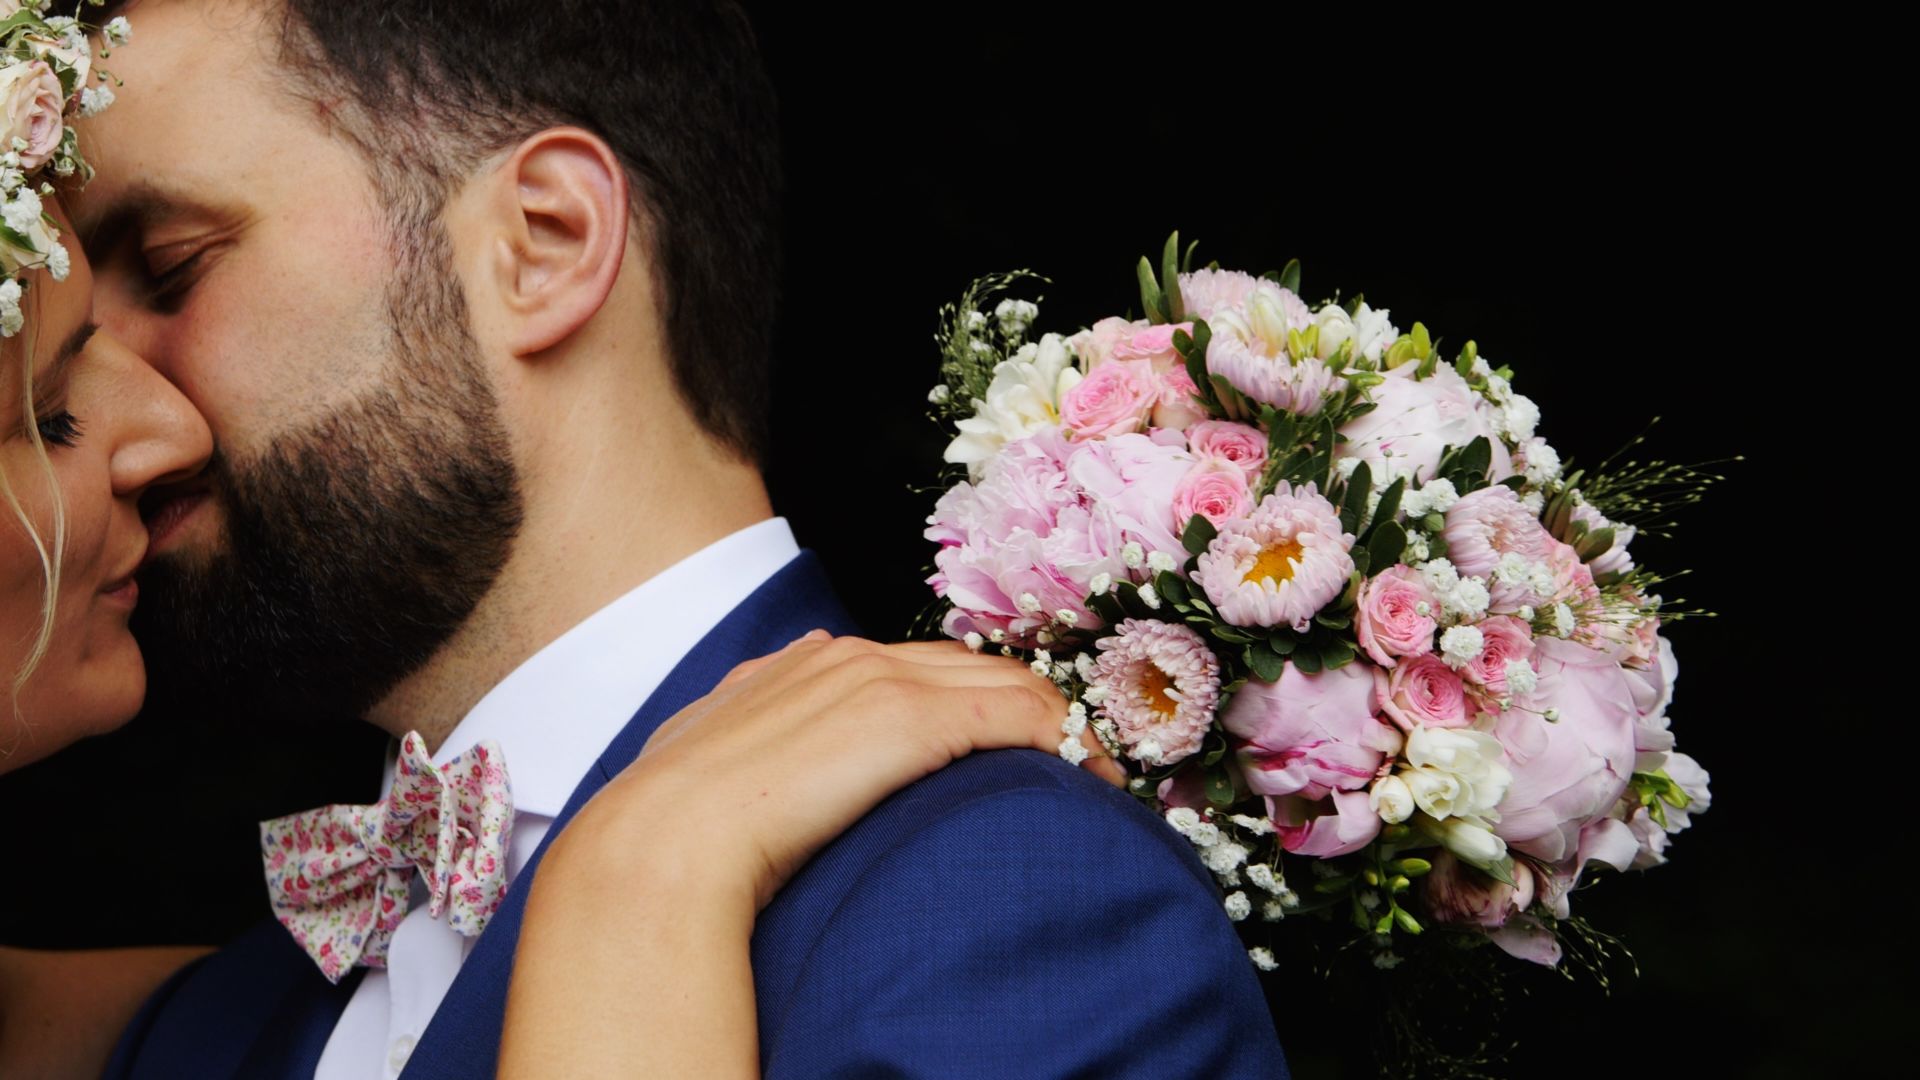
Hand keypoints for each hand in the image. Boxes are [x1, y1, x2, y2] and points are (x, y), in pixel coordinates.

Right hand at [567, 631, 1122, 910]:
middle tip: (1071, 758)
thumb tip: (761, 750)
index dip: (972, 699)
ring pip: (1006, 683)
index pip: (917, 665)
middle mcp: (849, 658)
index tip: (1006, 742)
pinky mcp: (910, 718)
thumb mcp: (714, 760)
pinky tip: (1087, 775)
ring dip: (1058, 725)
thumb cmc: (679, 820)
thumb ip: (749, 738)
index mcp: (806, 666)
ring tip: (1092, 772)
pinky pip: (1017, 714)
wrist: (666, 838)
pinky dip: (1063, 739)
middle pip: (972, 666)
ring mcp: (880, 681)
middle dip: (1027, 706)